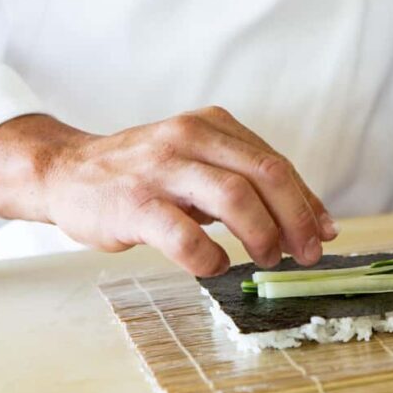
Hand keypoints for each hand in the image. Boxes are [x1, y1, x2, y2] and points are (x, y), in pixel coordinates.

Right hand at [0, 108, 337, 275]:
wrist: (67, 171)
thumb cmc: (145, 174)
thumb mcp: (198, 162)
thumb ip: (247, 183)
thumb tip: (313, 221)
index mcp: (211, 126)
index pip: (275, 163)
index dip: (307, 202)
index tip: (324, 232)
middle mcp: (190, 137)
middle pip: (266, 174)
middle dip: (296, 219)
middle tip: (305, 254)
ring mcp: (161, 168)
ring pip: (234, 197)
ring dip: (262, 235)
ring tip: (266, 258)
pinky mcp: (134, 203)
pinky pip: (184, 236)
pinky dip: (209, 258)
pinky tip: (213, 266)